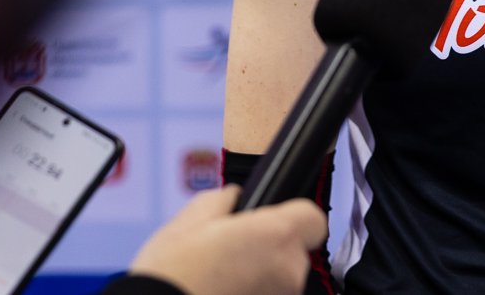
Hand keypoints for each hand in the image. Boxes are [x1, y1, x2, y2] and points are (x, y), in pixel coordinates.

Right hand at [128, 185, 325, 294]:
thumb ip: (225, 199)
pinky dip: (254, 292)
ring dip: (261, 274)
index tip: (269, 219)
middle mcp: (288, 270)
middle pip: (295, 250)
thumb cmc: (172, 274)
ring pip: (281, 277)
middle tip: (232, 249)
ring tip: (222, 275)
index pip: (313, 218)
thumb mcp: (191, 218)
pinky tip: (224, 290)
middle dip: (269, 247)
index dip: (293, 215)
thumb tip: (235, 198)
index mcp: (275, 235)